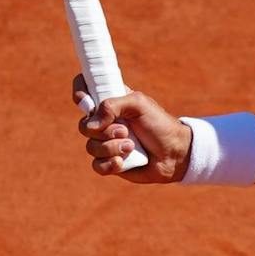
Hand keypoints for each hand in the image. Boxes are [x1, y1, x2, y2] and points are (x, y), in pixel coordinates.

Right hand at [71, 78, 185, 180]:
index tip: (86, 101)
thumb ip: (113, 105)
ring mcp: (106, 143)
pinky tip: (123, 162)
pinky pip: (97, 165)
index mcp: (110, 103)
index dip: (79, 93)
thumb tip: (92, 123)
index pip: (85, 90)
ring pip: (91, 147)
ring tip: (131, 147)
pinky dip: (110, 164)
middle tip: (125, 131)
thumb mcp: (139, 104)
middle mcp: (105, 122)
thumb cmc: (159, 124)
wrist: (175, 153)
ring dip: (112, 147)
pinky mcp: (110, 163)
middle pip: (84, 125)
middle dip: (104, 131)